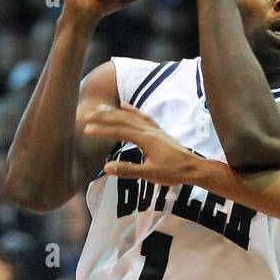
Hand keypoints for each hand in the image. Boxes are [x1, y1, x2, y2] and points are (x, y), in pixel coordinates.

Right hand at [82, 102, 199, 184]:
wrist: (194, 167)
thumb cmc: (173, 172)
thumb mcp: (149, 174)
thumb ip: (127, 169)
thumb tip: (106, 167)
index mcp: (145, 139)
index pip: (118, 131)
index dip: (101, 130)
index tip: (86, 129)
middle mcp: (148, 130)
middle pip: (121, 120)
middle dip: (102, 117)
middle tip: (85, 115)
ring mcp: (153, 129)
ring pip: (130, 117)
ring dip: (113, 112)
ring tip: (99, 108)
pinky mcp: (158, 131)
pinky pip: (142, 116)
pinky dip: (132, 110)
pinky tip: (124, 106)